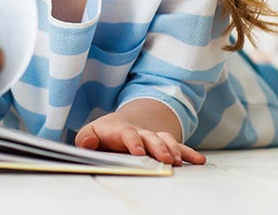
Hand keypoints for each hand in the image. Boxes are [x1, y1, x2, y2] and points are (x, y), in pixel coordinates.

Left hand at [75, 112, 205, 165]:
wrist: (119, 125)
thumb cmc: (104, 134)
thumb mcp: (90, 134)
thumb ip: (86, 138)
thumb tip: (87, 143)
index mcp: (120, 130)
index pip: (127, 133)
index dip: (133, 142)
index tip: (139, 152)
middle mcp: (139, 132)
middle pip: (150, 137)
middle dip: (158, 147)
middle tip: (166, 159)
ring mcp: (153, 138)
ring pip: (166, 140)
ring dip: (174, 150)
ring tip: (179, 161)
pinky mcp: (164, 144)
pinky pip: (178, 147)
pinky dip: (189, 153)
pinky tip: (199, 160)